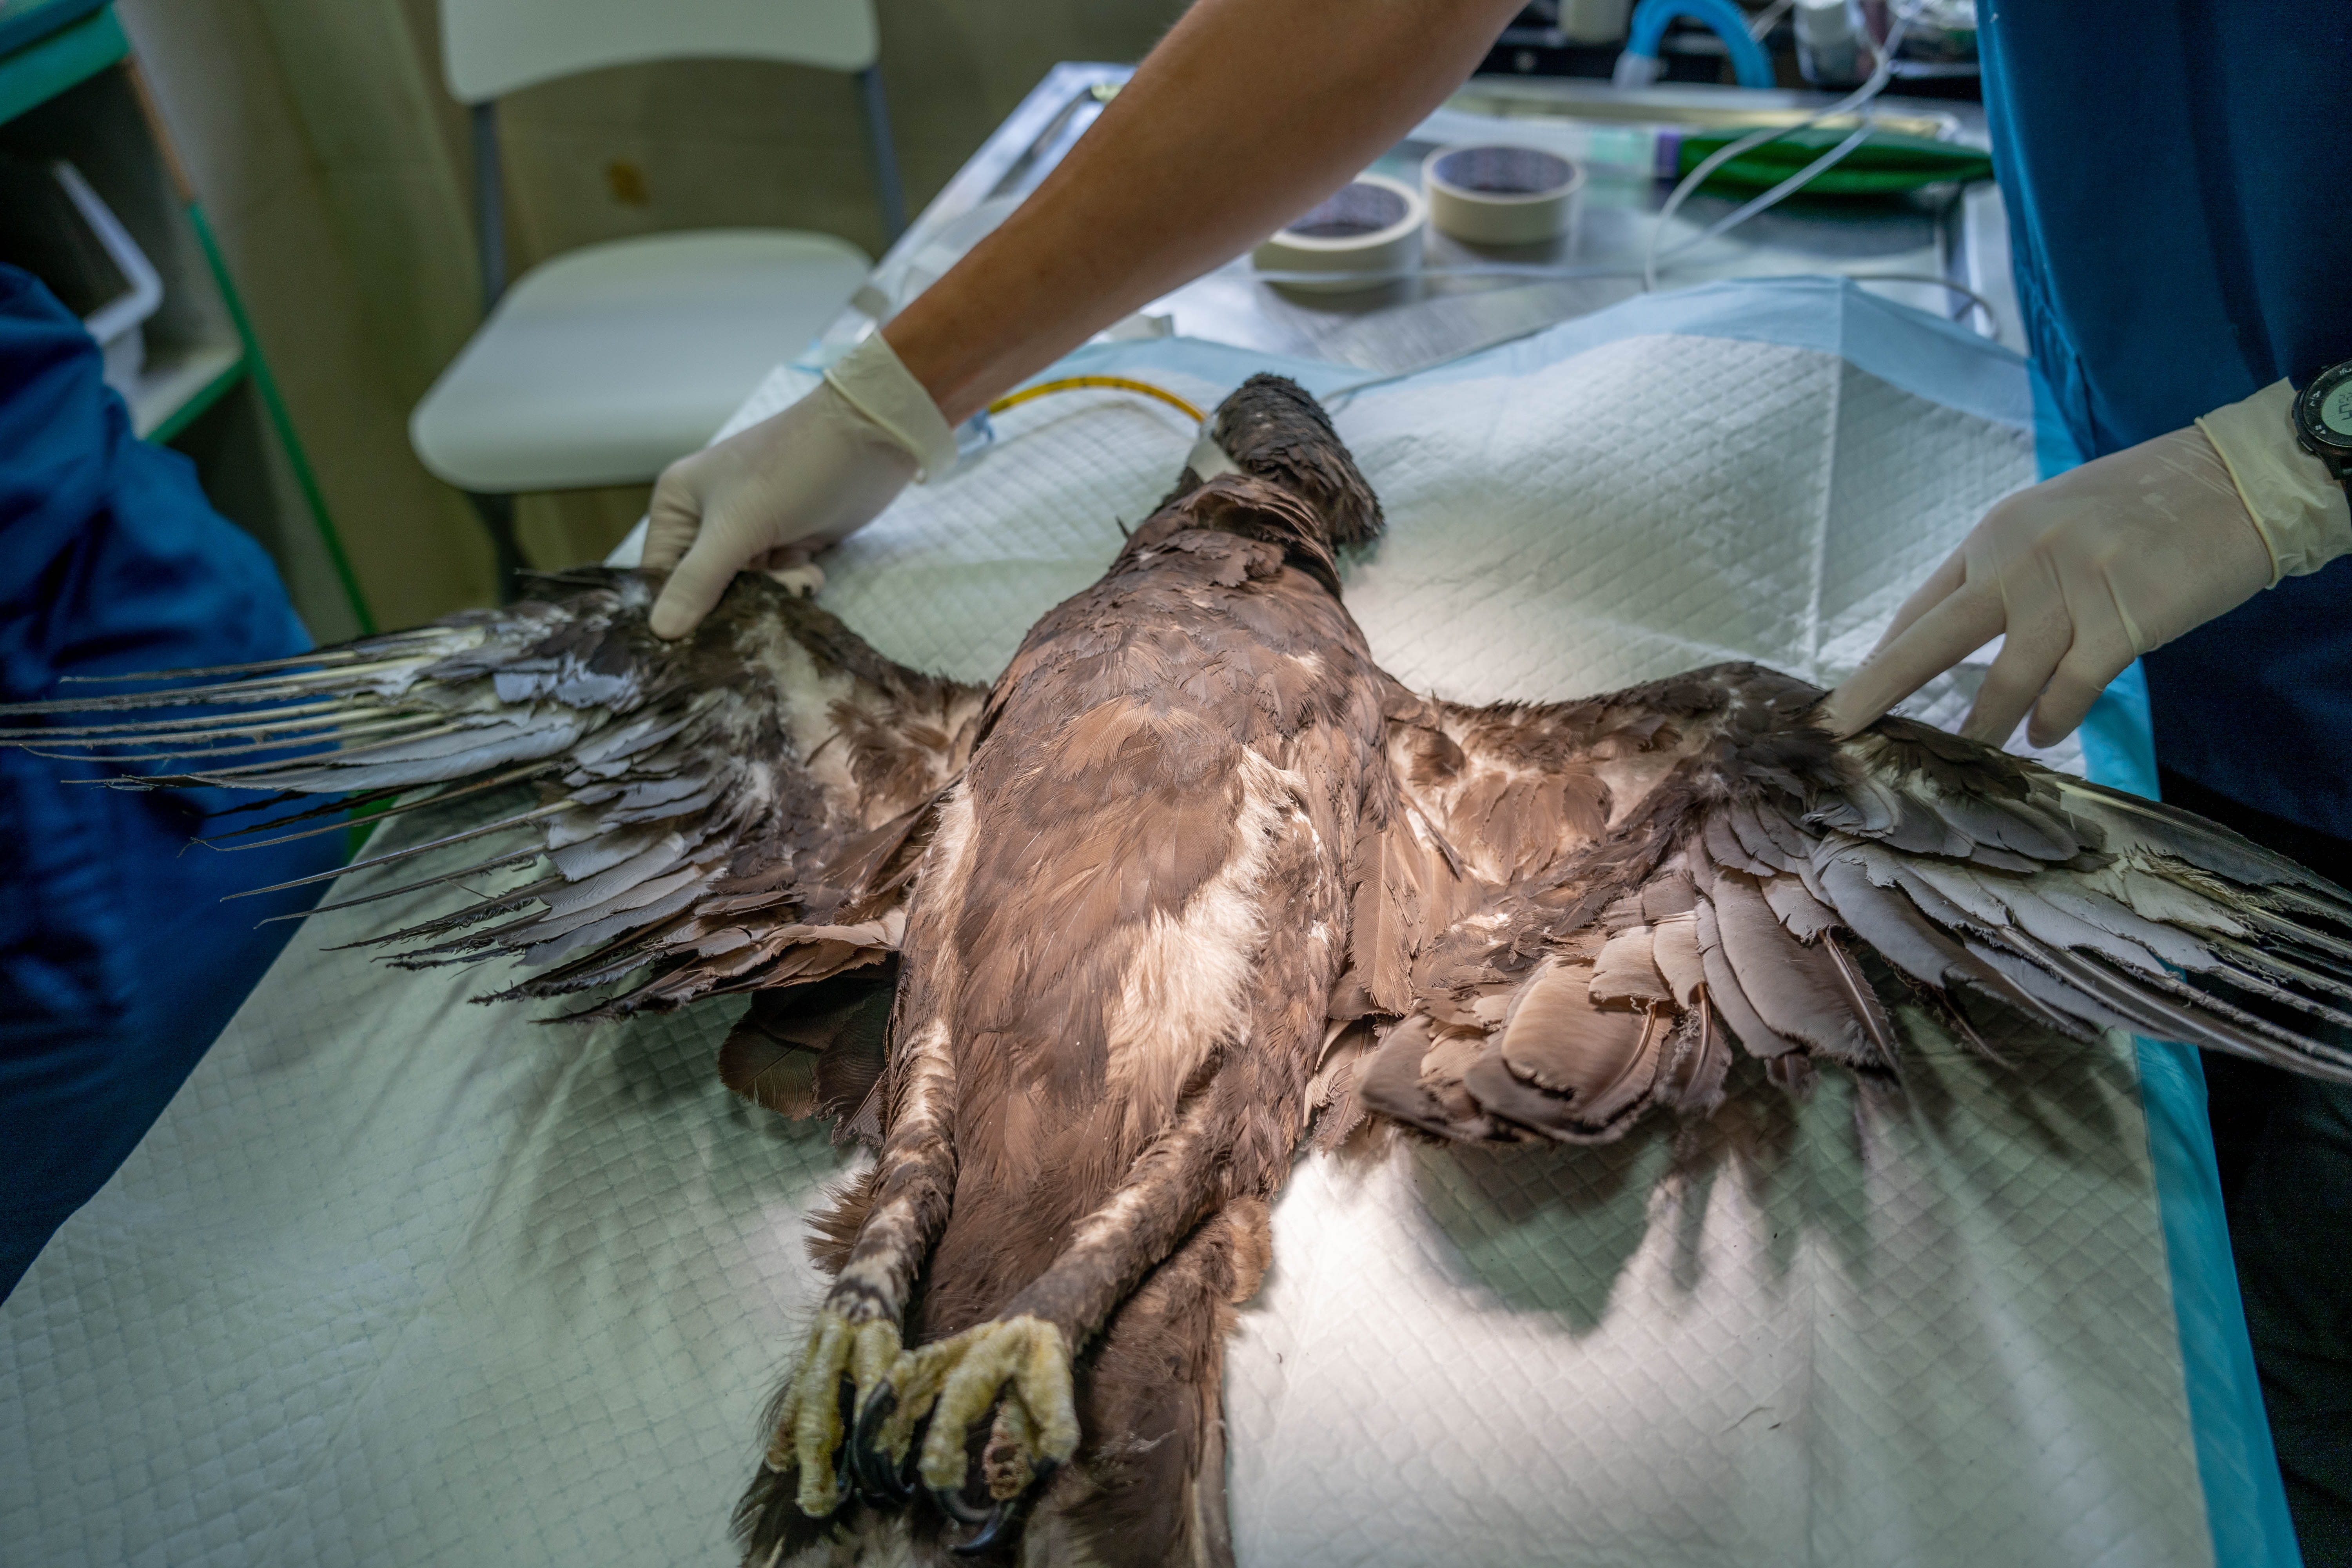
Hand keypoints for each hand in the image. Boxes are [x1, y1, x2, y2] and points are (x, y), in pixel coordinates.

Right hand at [645, 332, 956, 638]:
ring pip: (746, 590)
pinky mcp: (787, 541)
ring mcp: (750, 530)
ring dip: (774, 593)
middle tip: (768, 601)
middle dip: (738, 600)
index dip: (678, 606)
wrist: (869, 441)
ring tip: (801, 579)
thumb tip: (660, 631)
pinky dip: (794, 584)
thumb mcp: (738, 526)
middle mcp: (708, 518)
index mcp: (680, 503)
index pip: (661, 572)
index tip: (699, 640)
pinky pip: (777, 582)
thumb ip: (698, 580)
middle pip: (705, 587)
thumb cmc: (792, 469)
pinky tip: (813, 573)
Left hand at [1821, 426, 2272, 747]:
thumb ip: (2007, 574)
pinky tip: (2047, 735)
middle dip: (1876, 692)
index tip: (1845, 699)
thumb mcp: (2053, 522)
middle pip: (1927, 642)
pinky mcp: (2120, 621)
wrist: (2238, 478)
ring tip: (1973, 753)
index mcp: (1995, 535)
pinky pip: (2069, 690)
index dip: (1880, 659)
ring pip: (2002, 682)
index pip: (1919, 608)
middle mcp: (2018, 560)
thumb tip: (1966, 634)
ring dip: (1984, 726)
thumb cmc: (2146, 505)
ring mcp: (2068, 591)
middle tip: (1840, 734)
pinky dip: (2053, 720)